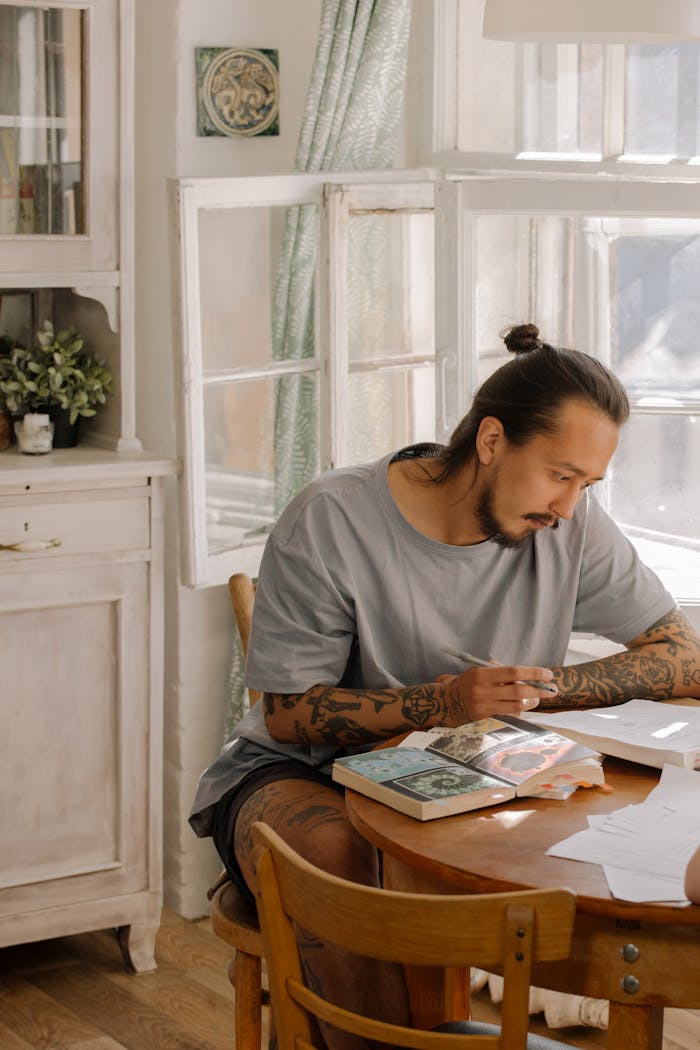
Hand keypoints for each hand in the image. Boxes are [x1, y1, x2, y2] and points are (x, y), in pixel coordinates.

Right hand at [440, 664, 556, 724]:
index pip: (513, 672)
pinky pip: (508, 715)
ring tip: (537, 698)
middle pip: (518, 691)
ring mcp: (483, 706)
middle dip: (538, 690)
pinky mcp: (484, 719)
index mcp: (482, 674)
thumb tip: (528, 676)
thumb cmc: (467, 683)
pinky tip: (522, 707)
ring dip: (531, 702)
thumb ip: (500, 672)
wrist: (445, 703)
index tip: (548, 674)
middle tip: (551, 690)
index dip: (533, 673)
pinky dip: (518, 711)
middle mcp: (482, 690)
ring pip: (516, 705)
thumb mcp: (479, 671)